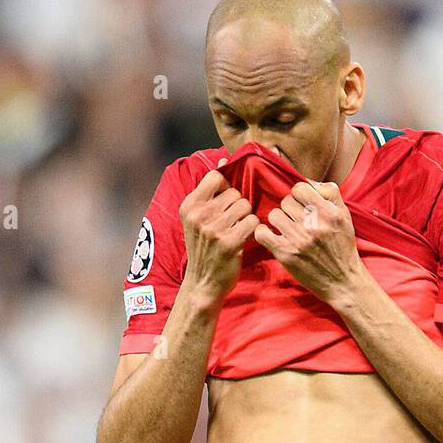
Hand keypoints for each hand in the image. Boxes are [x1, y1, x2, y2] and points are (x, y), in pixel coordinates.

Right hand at [178, 169, 259, 303]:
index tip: (225, 202)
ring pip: (245, 205)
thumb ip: (209, 190)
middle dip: (238, 205)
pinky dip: (252, 229)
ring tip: (237, 230)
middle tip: (232, 222)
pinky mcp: (230, 243)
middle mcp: (199, 215)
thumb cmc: (203, 248)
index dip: (227, 187)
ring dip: (246, 217)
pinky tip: (244, 238)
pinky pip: (252, 221)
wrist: (202, 283)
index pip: (216, 177)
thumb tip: (225, 159)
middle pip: (234, 192)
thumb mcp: (197, 218)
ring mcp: (214, 229)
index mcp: (189, 205)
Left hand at [252, 180, 365, 304]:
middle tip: (296, 221)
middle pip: (286, 201)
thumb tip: (308, 182)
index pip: (299, 188)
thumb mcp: (345, 216)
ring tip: (287, 229)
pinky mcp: (286, 254)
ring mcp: (298, 240)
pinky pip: (262, 233)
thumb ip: (330, 193)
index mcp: (328, 212)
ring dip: (278, 221)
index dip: (299, 195)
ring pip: (274, 215)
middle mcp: (313, 224)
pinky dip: (263, 233)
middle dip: (290, 209)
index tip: (302, 205)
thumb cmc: (343, 247)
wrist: (342, 281)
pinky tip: (272, 237)